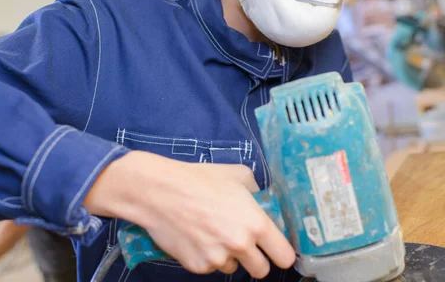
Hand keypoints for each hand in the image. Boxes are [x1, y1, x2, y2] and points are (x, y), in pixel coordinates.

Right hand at [84, 151, 294, 277]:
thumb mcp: (237, 175)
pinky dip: (207, 256)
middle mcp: (240, 245)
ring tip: (213, 233)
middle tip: (244, 243)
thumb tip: (262, 200)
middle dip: (256, 259)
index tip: (277, 251)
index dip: (282, 254)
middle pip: (261, 270)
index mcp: (256, 223)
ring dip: (229, 257)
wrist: (160, 191)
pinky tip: (197, 237)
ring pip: (233, 268)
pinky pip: (210, 267)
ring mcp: (218, 258)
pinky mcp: (197, 267)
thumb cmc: (199, 179)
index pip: (284, 256)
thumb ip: (256, 191)